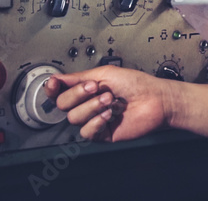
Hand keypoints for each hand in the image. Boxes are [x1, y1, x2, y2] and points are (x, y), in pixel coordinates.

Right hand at [45, 66, 174, 142]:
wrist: (154, 99)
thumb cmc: (136, 84)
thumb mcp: (105, 73)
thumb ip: (79, 77)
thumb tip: (57, 77)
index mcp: (86, 89)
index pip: (59, 92)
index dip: (52, 88)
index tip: (55, 83)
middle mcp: (87, 104)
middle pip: (62, 105)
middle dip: (78, 94)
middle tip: (96, 87)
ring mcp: (94, 120)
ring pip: (73, 118)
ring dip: (93, 106)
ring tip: (111, 100)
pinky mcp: (102, 134)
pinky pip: (86, 132)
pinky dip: (97, 121)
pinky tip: (110, 115)